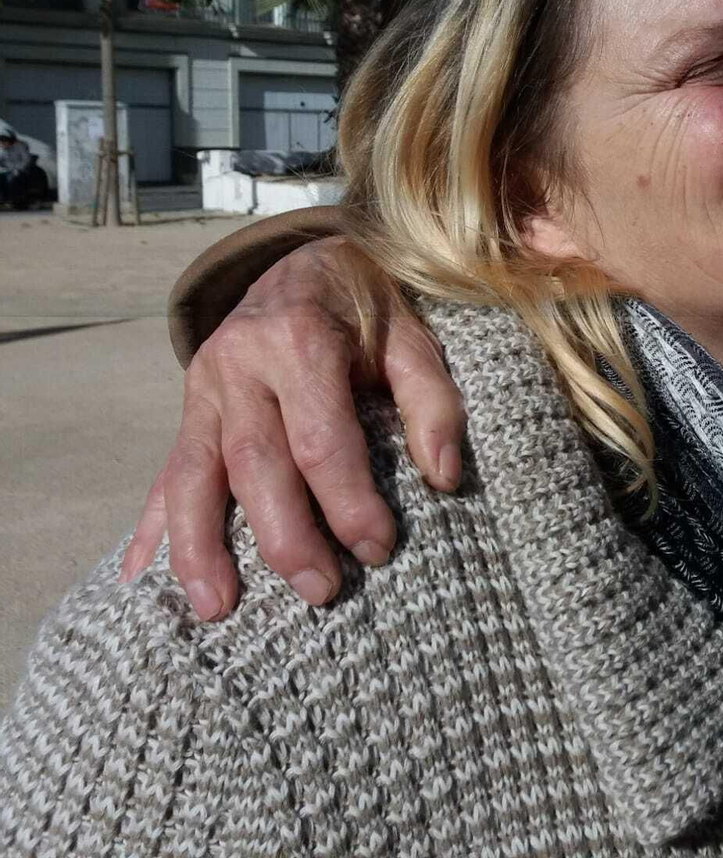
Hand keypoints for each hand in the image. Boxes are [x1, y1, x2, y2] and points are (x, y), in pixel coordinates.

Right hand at [120, 236, 464, 618]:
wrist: (308, 257)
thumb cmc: (370, 306)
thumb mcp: (413, 335)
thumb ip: (432, 400)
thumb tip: (443, 477)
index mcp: (298, 341)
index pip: (321, 439)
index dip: (349, 500)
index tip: (380, 548)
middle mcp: (239, 365)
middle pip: (256, 466)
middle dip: (287, 537)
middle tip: (323, 592)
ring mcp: (203, 388)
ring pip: (192, 475)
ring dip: (200, 546)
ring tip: (218, 607)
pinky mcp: (188, 407)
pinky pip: (166, 471)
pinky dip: (151, 524)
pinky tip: (137, 575)